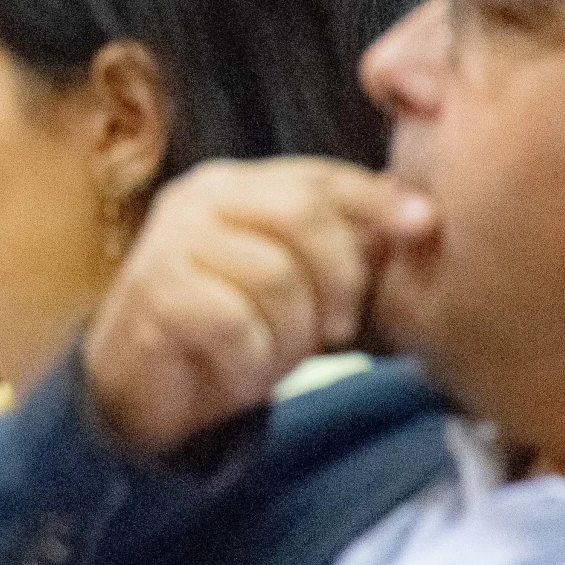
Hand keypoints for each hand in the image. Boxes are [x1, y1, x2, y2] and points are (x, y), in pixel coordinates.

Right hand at [82, 158, 434, 456]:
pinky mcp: (156, 295)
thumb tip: (421, 219)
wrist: (141, 388)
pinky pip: (237, 325)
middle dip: (339, 278)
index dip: (375, 199)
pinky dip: (254, 361)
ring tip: (275, 355)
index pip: (317, 176)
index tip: (423, 226)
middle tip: (337, 328)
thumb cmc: (228, 329)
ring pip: (276, 276)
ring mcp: (170, 244)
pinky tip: (241, 371)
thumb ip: (342, 245)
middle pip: (303, 216)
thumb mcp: (295, 281)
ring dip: (292, 334)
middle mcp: (197, 201)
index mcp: (234, 185)